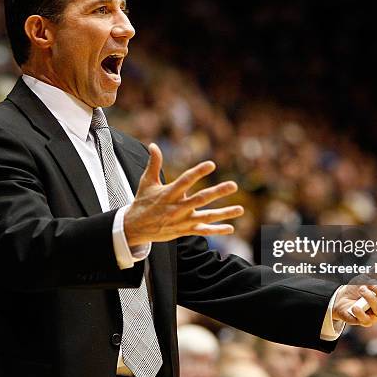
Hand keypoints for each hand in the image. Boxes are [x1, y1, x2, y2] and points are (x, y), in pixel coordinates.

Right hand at [124, 143, 243, 245]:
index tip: (211, 164)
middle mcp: (177, 207)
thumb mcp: (147, 182)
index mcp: (169, 193)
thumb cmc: (142, 202)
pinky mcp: (184, 230)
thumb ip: (154, 163)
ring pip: (206, 217)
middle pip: (200, 199)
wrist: (135, 227)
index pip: (185, 181)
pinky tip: (230, 228)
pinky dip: (216, 230)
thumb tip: (153, 145)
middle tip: (233, 185)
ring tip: (240, 209)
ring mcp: (182, 220)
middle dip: (217, 192)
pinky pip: (203, 231)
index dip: (198, 172)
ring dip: (224, 213)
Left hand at [331, 252, 376, 326]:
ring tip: (360, 289)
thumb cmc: (357, 288)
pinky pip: (366, 320)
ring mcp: (375, 315)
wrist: (341, 298)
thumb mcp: (367, 276)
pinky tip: (355, 306)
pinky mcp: (365, 322)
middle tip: (369, 284)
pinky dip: (360, 313)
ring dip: (369, 298)